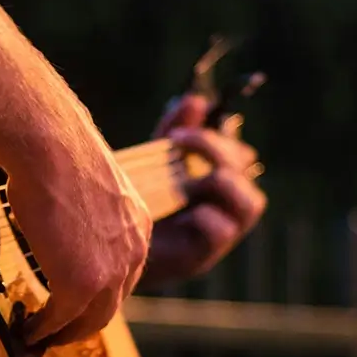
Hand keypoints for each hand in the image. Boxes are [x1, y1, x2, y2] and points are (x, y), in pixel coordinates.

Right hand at [9, 131, 152, 346]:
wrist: (51, 147)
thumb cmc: (56, 151)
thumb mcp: (85, 186)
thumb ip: (84, 211)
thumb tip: (59, 215)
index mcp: (138, 227)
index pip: (123, 273)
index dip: (98, 292)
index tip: (76, 302)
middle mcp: (134, 253)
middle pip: (111, 304)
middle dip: (84, 323)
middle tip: (58, 331)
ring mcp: (110, 273)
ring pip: (92, 319)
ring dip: (65, 334)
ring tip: (42, 339)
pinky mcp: (82, 285)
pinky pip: (62, 319)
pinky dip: (44, 331)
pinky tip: (28, 332)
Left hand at [138, 95, 266, 287]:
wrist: (104, 248)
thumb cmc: (133, 204)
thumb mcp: (152, 161)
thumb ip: (174, 132)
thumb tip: (195, 100)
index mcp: (217, 179)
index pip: (239, 151)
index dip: (217, 137)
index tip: (178, 132)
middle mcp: (225, 205)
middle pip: (246, 169)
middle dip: (215, 149)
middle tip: (179, 140)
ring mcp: (219, 232)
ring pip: (251, 203)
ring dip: (221, 182)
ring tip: (187, 179)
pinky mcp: (202, 256)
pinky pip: (222, 230)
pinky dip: (204, 217)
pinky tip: (180, 215)